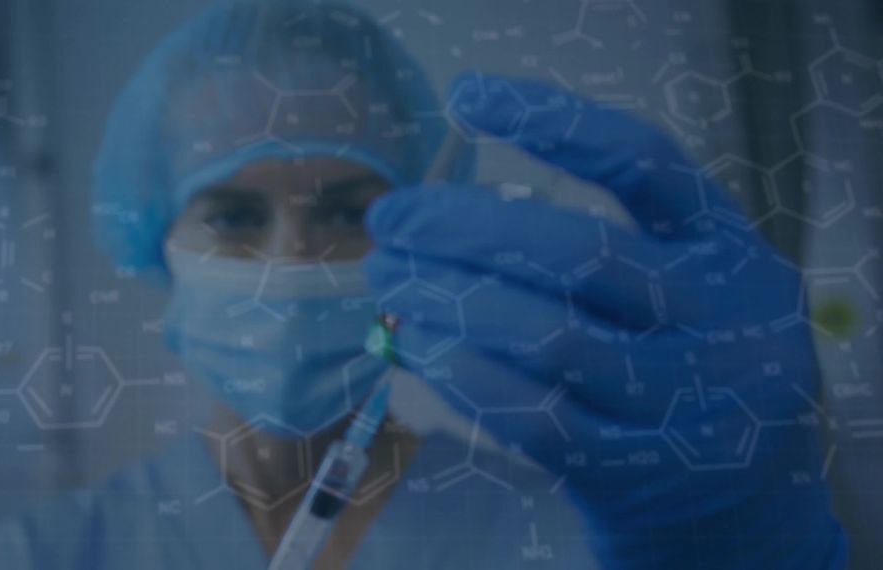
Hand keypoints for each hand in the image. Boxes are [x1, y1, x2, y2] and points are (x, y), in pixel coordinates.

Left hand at [363, 73, 845, 568]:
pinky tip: (417, 344)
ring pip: (547, 337)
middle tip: (388, 219)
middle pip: (579, 252)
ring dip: (447, 301)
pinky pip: (532, 415)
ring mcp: (681, 400)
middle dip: (461, 229)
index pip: (643, 163)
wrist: (739, 498)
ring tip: (387, 279)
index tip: (466, 97)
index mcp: (726, 246)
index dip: (553, 123)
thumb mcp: (682, 285)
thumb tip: (446, 217)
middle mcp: (717, 317)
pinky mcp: (632, 469)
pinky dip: (463, 373)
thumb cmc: (685, 360)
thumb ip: (600, 244)